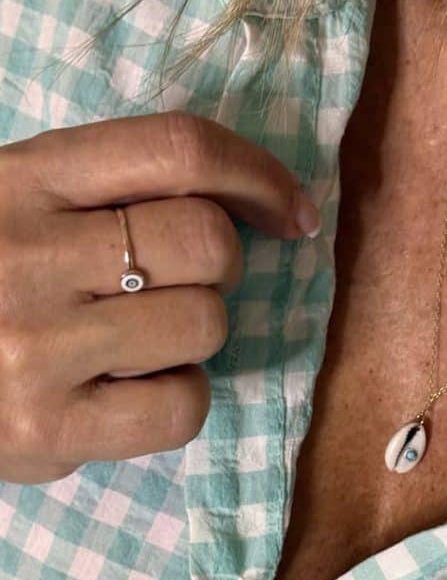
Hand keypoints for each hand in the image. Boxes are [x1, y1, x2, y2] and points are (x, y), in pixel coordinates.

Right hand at [0, 111, 320, 483]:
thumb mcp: (20, 203)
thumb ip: (108, 189)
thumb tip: (246, 204)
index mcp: (23, 179)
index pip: (177, 149)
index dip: (257, 175)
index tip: (287, 211)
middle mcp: (26, 253)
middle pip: (206, 241)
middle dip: (222, 266)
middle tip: (187, 283)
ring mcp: (34, 346)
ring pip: (204, 323)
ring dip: (197, 333)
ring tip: (143, 341)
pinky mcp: (48, 431)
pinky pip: (182, 406)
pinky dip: (180, 397)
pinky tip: (133, 390)